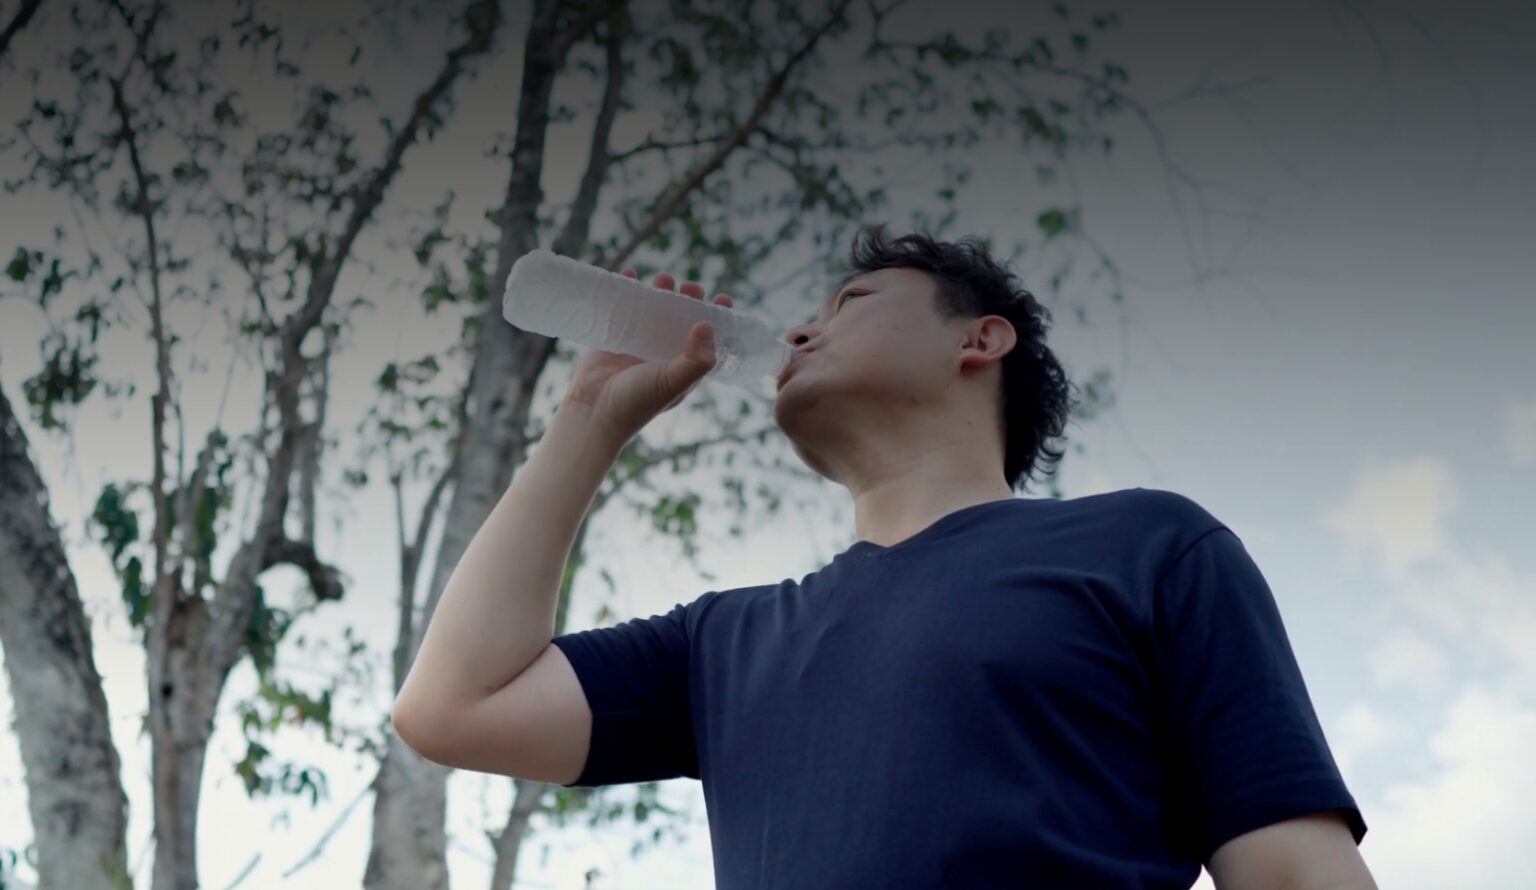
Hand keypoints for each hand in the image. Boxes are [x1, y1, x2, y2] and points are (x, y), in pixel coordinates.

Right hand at [561, 269, 733, 442]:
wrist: (593, 413)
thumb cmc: (636, 403)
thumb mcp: (672, 382)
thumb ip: (695, 359)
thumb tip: (709, 325)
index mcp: (682, 368)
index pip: (705, 340)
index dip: (716, 319)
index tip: (723, 298)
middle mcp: (662, 355)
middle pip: (680, 320)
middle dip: (687, 300)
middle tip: (690, 287)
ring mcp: (637, 346)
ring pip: (653, 312)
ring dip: (659, 292)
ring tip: (663, 278)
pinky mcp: (613, 338)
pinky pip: (621, 309)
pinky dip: (626, 290)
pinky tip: (630, 273)